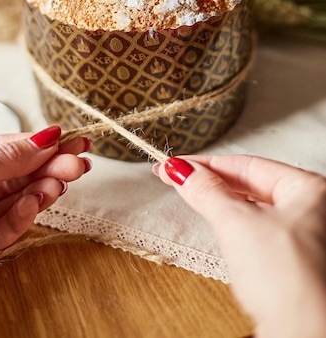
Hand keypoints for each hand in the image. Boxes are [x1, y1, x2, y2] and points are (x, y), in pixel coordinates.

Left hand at [0, 126, 90, 307]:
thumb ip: (3, 159)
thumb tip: (44, 136)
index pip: (5, 148)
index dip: (40, 143)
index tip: (73, 140)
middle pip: (13, 175)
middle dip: (47, 167)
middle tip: (79, 164)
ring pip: (11, 203)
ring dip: (38, 192)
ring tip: (61, 182)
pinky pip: (0, 232)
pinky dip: (19, 219)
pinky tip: (33, 205)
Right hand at [153, 154, 325, 337]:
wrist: (304, 336)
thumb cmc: (286, 280)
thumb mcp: (237, 224)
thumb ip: (208, 192)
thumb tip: (181, 170)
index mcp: (309, 189)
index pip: (248, 165)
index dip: (207, 165)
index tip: (174, 165)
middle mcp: (312, 209)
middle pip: (251, 184)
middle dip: (213, 183)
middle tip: (176, 179)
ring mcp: (305, 236)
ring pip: (254, 207)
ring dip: (223, 203)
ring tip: (192, 197)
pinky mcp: (294, 262)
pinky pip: (259, 230)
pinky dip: (235, 225)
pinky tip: (218, 226)